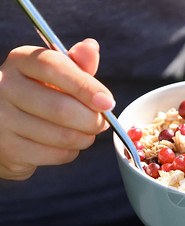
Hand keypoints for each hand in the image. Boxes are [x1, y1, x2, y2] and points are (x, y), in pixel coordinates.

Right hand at [0, 39, 114, 179]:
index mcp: (21, 62)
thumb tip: (91, 47)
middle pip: (62, 109)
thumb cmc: (39, 94)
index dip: (86, 87)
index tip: (108, 102)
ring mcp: (2, 120)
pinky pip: (56, 155)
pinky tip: (66, 144)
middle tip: (102, 123)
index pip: (54, 67)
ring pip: (63, 136)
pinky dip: (71, 151)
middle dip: (92, 120)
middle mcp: (5, 87)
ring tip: (86, 132)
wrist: (4, 125)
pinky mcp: (8, 149)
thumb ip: (77, 65)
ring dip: (85, 138)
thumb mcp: (56, 75)